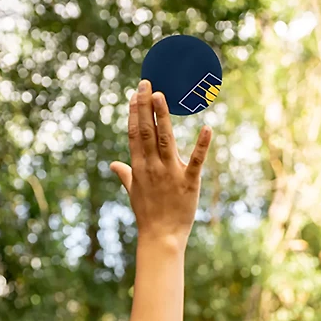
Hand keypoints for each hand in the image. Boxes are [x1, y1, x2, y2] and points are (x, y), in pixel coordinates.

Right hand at [110, 80, 211, 247]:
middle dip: (145, 107)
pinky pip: (196, 161)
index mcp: (139, 168)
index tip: (134, 94)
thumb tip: (112, 165)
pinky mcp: (189, 182)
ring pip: (166, 140)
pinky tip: (207, 127)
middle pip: (147, 132)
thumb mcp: (132, 192)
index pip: (134, 135)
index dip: (134, 114)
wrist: (161, 237)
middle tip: (146, 83)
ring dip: (162, 117)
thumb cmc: (147, 215)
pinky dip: (202, 145)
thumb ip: (124, 174)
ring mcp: (170, 173)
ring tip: (161, 95)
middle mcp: (152, 167)